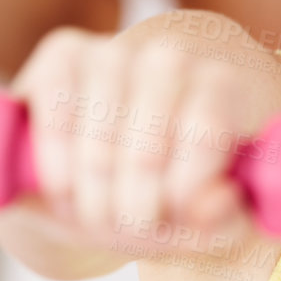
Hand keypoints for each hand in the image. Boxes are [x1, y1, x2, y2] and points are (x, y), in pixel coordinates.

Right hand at [7, 24, 258, 257]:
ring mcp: (115, 50)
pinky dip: (57, 167)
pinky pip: (57, 116)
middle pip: (149, 151)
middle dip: (132, 209)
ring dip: (92, 198)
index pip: (206, 135)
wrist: (91, 184)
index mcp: (222, 87)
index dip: (182, 193)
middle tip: (127, 230)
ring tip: (95, 217)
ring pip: (100, 142)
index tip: (171, 221)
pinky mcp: (63, 53)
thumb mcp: (199, 224)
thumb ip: (223, 221)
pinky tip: (63, 190)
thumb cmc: (158, 199)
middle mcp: (173, 58)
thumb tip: (219, 199)